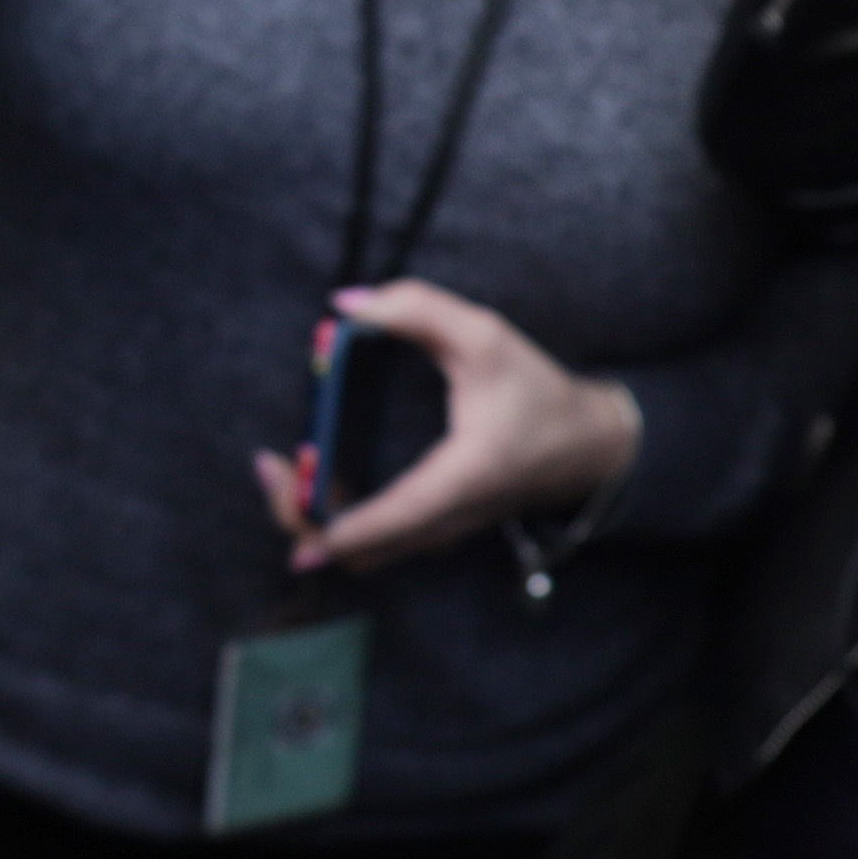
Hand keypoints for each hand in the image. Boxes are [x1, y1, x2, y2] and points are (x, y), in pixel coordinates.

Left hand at [249, 280, 637, 571]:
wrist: (588, 447)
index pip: (389, 518)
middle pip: (355, 551)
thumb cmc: (536, 392)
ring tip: (283, 466)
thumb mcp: (486, 336)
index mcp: (461, 479)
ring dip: (311, 519)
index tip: (289, 480)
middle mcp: (444, 522)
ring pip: (357, 555)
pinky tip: (313, 474)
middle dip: (300, 514)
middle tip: (269, 464)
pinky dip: (333, 521)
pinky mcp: (430, 533)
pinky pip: (370, 544)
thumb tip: (345, 303)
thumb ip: (419, 309)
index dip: (330, 517)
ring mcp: (436, 535)